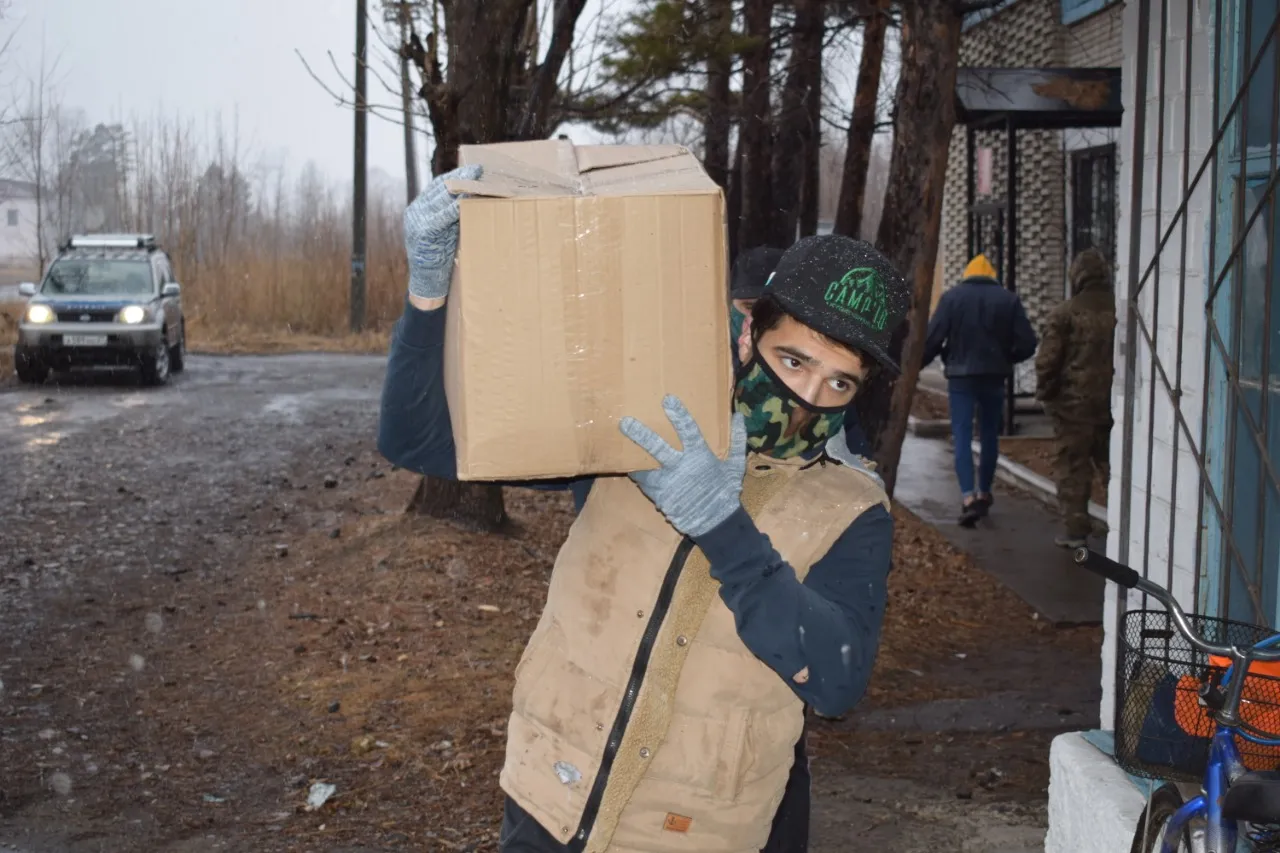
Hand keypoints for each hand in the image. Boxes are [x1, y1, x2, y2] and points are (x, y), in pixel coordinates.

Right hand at [404, 164, 482, 300]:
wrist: (426, 283)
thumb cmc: (439, 259)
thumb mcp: (444, 232)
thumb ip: (451, 217)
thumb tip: (471, 200)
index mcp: (419, 209)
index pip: (438, 186)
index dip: (456, 176)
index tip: (473, 169)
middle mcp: (416, 211)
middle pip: (440, 188)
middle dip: (461, 178)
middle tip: (480, 170)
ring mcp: (418, 220)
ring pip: (441, 197)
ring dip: (462, 188)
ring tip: (479, 180)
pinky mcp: (423, 231)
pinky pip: (443, 215)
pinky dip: (457, 206)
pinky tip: (469, 199)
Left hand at [619, 395, 747, 537]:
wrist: (715, 523)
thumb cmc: (725, 491)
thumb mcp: (735, 466)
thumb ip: (738, 440)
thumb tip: (739, 416)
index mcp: (699, 457)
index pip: (689, 431)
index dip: (679, 415)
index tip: (668, 399)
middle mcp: (681, 468)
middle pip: (657, 448)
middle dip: (641, 435)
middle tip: (625, 422)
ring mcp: (667, 484)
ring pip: (644, 467)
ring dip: (632, 457)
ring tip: (618, 447)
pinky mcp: (659, 497)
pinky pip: (644, 483)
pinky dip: (638, 474)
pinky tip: (631, 466)